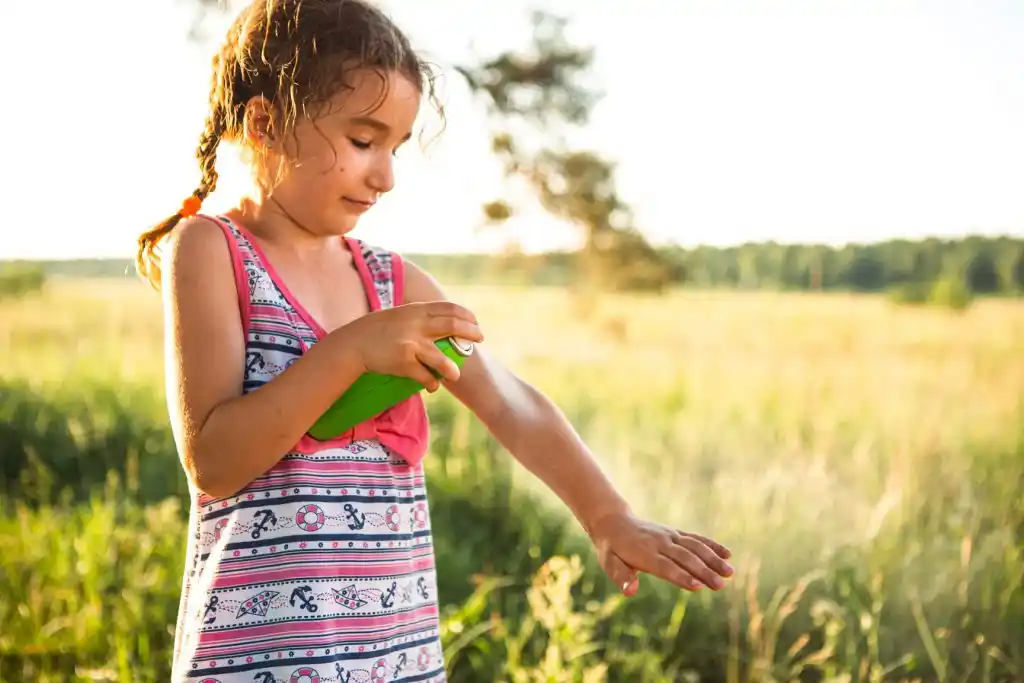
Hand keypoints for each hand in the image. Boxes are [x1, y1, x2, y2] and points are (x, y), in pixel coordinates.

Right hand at [341, 301, 483, 391]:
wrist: (353, 344)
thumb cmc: (376, 330)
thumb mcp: (399, 315)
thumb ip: (419, 317)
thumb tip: (444, 322)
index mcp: (416, 311)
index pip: (449, 308)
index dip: (467, 316)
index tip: (476, 323)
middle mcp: (416, 325)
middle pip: (453, 326)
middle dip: (471, 333)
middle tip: (479, 339)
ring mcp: (411, 344)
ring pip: (441, 359)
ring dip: (451, 369)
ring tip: (454, 375)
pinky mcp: (404, 363)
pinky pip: (425, 376)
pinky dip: (432, 383)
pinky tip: (433, 387)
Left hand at [586, 510, 732, 595]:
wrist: (613, 522)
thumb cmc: (611, 549)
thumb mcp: (609, 564)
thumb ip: (621, 576)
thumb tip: (630, 592)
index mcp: (644, 553)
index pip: (666, 567)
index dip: (681, 576)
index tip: (698, 586)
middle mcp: (660, 543)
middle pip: (684, 558)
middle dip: (703, 571)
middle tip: (720, 585)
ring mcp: (669, 536)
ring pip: (694, 546)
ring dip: (713, 559)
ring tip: (730, 572)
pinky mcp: (675, 533)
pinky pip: (695, 538)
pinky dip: (711, 545)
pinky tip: (727, 554)